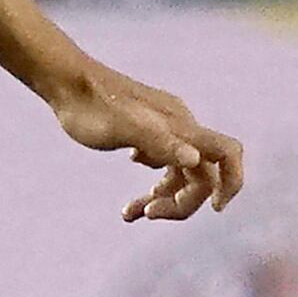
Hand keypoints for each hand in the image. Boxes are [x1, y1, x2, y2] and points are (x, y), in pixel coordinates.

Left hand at [47, 60, 245, 221]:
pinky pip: (163, 167)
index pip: (226, 153)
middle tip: (147, 214)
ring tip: (130, 213)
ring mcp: (165, 131)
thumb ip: (159, 142)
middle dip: (180, 202)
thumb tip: (194, 159)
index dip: (231, 182)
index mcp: (180, 127)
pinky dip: (151, 187)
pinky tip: (130, 198)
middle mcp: (180, 128)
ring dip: (162, 200)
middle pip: (201, 175)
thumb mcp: (123, 127)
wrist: (66, 82)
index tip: (215, 208)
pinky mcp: (147, 135)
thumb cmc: (91, 105)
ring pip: (179, 175)